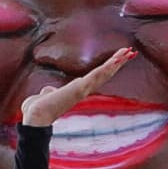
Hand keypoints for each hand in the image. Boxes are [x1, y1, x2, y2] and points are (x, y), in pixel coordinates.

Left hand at [19, 47, 135, 125]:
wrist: (36, 117)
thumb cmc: (38, 109)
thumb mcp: (46, 95)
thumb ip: (49, 91)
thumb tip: (47, 91)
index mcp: (77, 90)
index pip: (96, 76)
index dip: (107, 67)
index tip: (117, 60)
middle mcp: (83, 90)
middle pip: (105, 73)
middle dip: (118, 62)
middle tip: (131, 52)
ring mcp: (83, 89)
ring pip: (104, 72)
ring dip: (118, 61)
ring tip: (130, 51)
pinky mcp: (80, 88)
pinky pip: (97, 75)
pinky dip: (109, 66)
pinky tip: (118, 59)